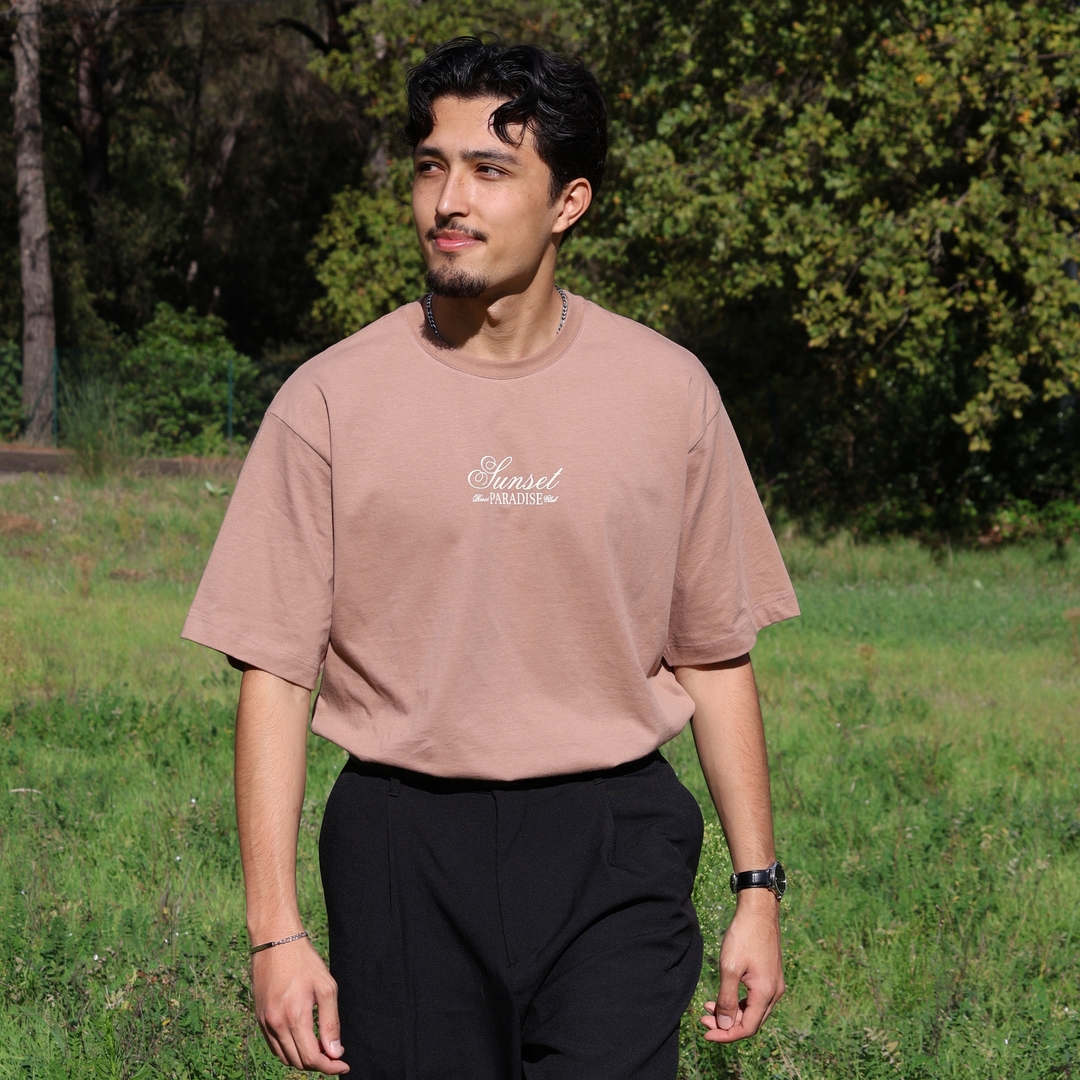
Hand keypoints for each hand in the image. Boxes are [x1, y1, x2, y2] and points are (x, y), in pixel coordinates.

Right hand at [252, 938, 349, 1073]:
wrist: (275, 941)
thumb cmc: (304, 961)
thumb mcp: (326, 987)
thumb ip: (330, 1022)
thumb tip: (335, 1052)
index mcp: (295, 1017)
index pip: (312, 1058)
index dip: (329, 1067)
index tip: (343, 1065)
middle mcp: (276, 1024)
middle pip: (298, 1061)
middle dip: (319, 1064)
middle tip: (335, 1054)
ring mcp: (265, 1022)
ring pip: (284, 1057)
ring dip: (303, 1059)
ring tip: (320, 1048)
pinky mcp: (259, 1017)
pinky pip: (274, 1046)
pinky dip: (288, 1051)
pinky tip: (302, 1040)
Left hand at [700, 889, 783, 1042]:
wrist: (758, 910)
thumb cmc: (743, 936)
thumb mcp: (729, 968)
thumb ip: (727, 999)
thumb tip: (725, 1025)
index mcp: (766, 993)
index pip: (747, 1028)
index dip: (726, 1035)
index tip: (706, 1033)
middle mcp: (774, 992)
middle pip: (751, 1021)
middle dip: (727, 1025)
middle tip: (703, 1020)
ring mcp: (774, 983)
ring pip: (753, 1010)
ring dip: (732, 1013)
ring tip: (708, 1008)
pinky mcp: (770, 974)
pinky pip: (755, 997)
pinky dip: (739, 1001)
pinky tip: (723, 995)